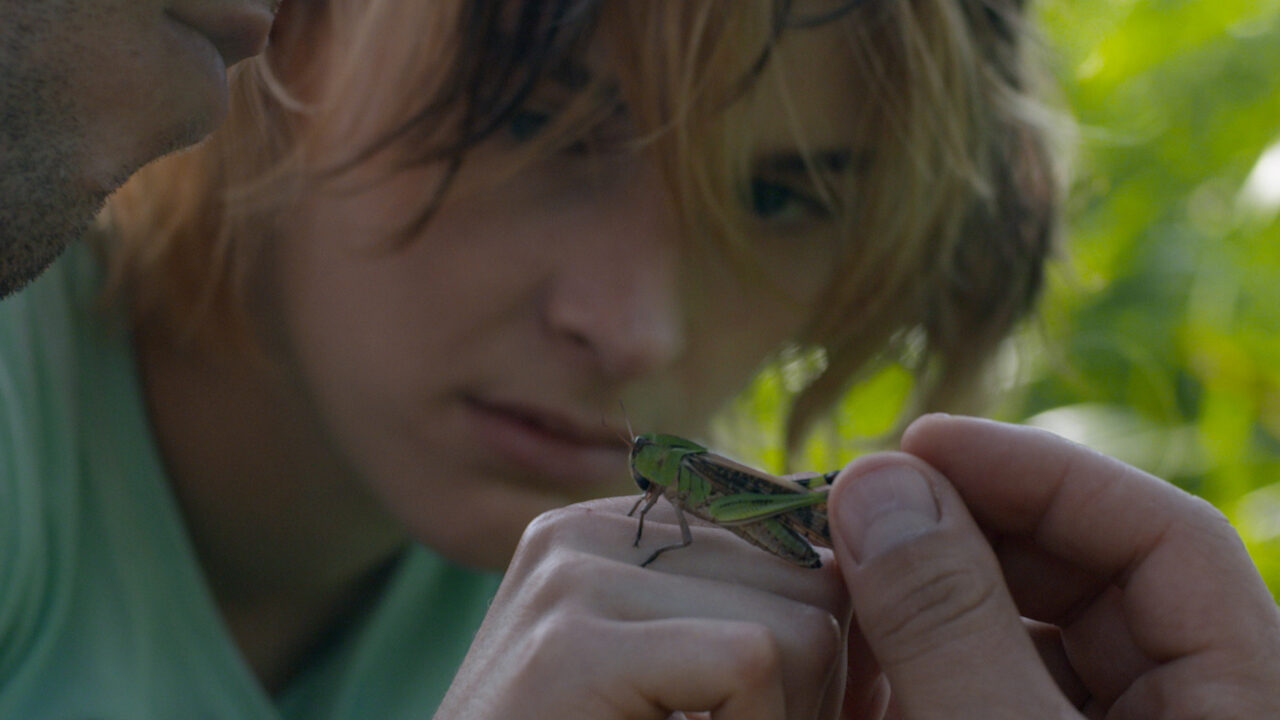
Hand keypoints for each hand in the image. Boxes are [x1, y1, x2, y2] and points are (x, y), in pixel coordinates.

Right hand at [435, 496, 854, 718]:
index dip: (819, 643)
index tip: (757, 704)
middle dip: (813, 688)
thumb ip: (758, 605)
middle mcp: (588, 529)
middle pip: (815, 576)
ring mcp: (570, 575)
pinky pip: (754, 661)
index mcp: (621, 530)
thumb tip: (880, 524)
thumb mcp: (695, 676)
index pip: (799, 534)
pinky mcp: (569, 645)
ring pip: (804, 624)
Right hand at [827, 414, 1279, 718]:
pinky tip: (864, 657)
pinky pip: (997, 694)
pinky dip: (931, 665)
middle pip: (1097, 578)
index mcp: (1249, 703)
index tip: (920, 442)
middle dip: (974, 529)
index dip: (1043, 471)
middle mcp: (1197, 717)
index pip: (1170, 537)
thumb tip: (877, 481)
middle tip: (865, 509)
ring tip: (848, 578)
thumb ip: (953, 626)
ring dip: (938, 596)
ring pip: (1036, 637)